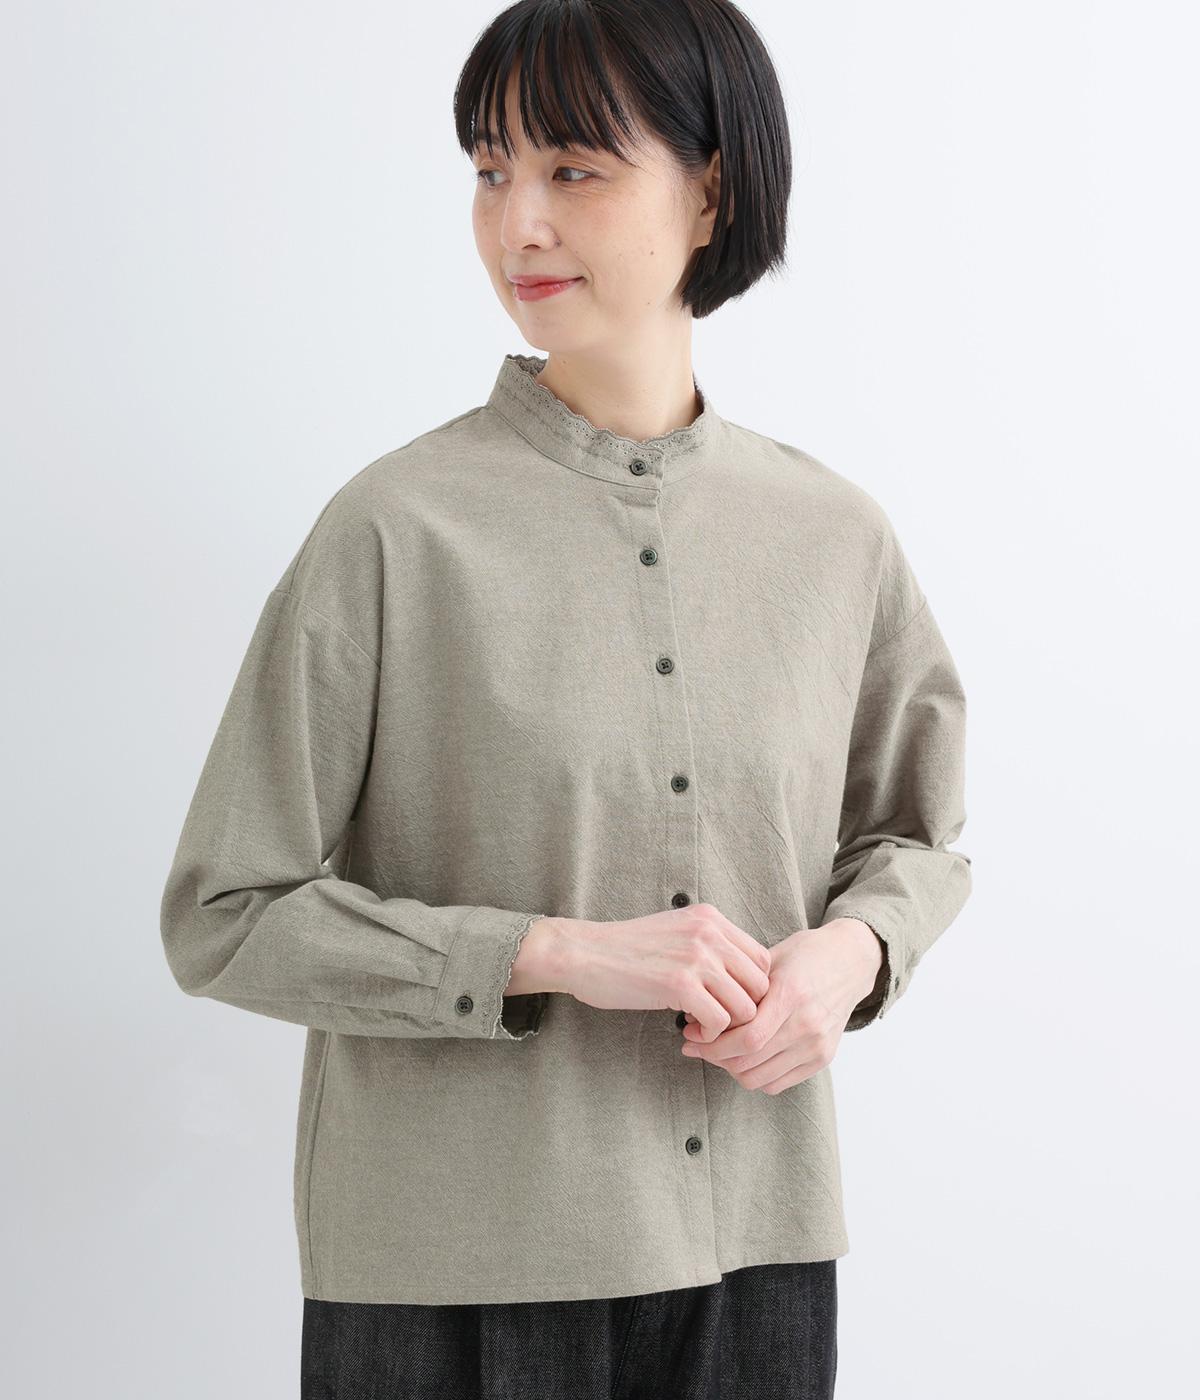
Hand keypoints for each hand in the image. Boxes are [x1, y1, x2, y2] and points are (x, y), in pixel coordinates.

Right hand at [556, 904, 770, 1036]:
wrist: (584, 953)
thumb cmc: (626, 948)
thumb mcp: (676, 930)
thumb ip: (709, 945)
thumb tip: (741, 978)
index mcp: (711, 918)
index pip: (762, 960)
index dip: (750, 989)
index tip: (727, 1002)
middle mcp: (709, 933)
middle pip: (761, 985)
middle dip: (744, 1011)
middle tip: (717, 1020)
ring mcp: (697, 958)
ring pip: (746, 1007)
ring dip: (727, 1027)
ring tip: (701, 1027)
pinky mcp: (681, 985)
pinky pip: (721, 1022)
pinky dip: (710, 1036)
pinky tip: (689, 1032)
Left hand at [679, 919, 882, 1093]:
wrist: (851, 962)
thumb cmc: (806, 954)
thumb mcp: (770, 958)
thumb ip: (738, 986)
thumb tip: (696, 1009)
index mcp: (792, 994)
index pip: (747, 1037)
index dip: (712, 1044)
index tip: (690, 1036)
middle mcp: (807, 1024)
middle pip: (750, 1061)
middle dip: (714, 1057)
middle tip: (696, 1044)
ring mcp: (817, 1045)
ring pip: (760, 1078)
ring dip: (731, 1069)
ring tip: (718, 1051)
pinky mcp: (823, 1058)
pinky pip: (778, 1084)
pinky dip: (754, 1076)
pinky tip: (743, 1057)